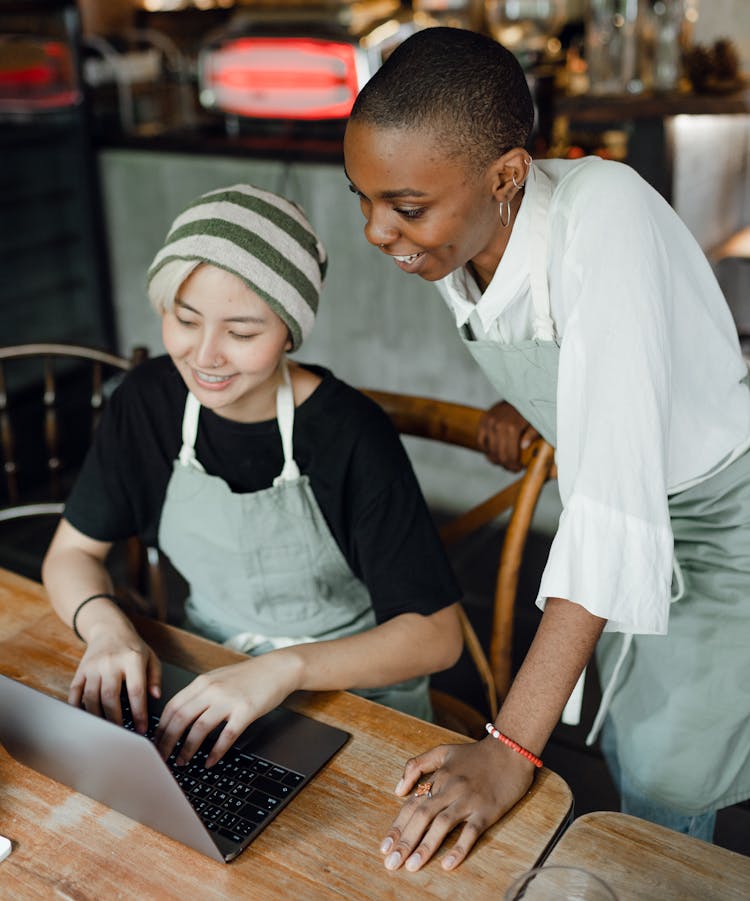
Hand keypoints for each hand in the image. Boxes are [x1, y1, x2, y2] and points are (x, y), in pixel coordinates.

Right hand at [68, 622, 160, 733]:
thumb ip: (155, 678)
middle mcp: (110, 662)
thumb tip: (156, 698)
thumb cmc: (133, 647)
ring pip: (92, 697)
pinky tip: (86, 720)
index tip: (142, 729)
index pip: (136, 690)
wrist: (109, 629)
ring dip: (98, 717)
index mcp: (132, 659)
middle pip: (111, 696)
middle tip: (122, 734)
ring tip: (106, 731)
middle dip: (116, 720)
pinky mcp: (80, 670)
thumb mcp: (151, 658)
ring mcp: (93, 666)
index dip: (139, 712)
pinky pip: (75, 692)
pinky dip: (78, 708)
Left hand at [155, 653, 298, 766]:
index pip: (172, 706)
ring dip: (187, 749)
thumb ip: (199, 694)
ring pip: (199, 728)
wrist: (277, 668)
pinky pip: (227, 735)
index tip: (155, 743)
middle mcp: (212, 690)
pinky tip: (210, 761)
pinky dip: (216, 751)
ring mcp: (229, 700)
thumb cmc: (249, 676)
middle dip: (167, 742)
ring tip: (182, 761)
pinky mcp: (246, 711)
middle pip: (180, 719)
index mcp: (202, 682)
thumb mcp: (218, 678)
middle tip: (162, 758)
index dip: (160, 728)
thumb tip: (179, 716)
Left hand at [380, 738, 535, 871]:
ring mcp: (469, 800)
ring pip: (442, 824)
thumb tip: (399, 790)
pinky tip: (448, 863)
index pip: (412, 805)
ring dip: (426, 846)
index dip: (397, 827)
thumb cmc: (475, 754)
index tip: (384, 848)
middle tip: (391, 864)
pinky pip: (471, 831)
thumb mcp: (443, 752)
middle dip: (405, 841)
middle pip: (422, 816)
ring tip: (412, 866)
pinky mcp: (488, 810)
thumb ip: (417, 765)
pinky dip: (459, 847)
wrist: (510, 750)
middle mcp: (450, 788)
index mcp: (438, 777)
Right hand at [478, 402, 539, 470]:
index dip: (513, 466)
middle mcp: (498, 425)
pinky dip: (486, 450)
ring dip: (496, 459)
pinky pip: (481, 442)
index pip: (509, 455)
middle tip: (512, 468)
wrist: (519, 393)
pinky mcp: (483, 420)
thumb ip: (532, 435)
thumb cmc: (531, 410)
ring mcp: (488, 422)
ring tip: (504, 462)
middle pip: (498, 455)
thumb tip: (523, 447)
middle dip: (506, 465)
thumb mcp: (537, 422)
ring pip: (489, 450)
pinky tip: (495, 453)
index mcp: (512, 427)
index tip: (518, 468)